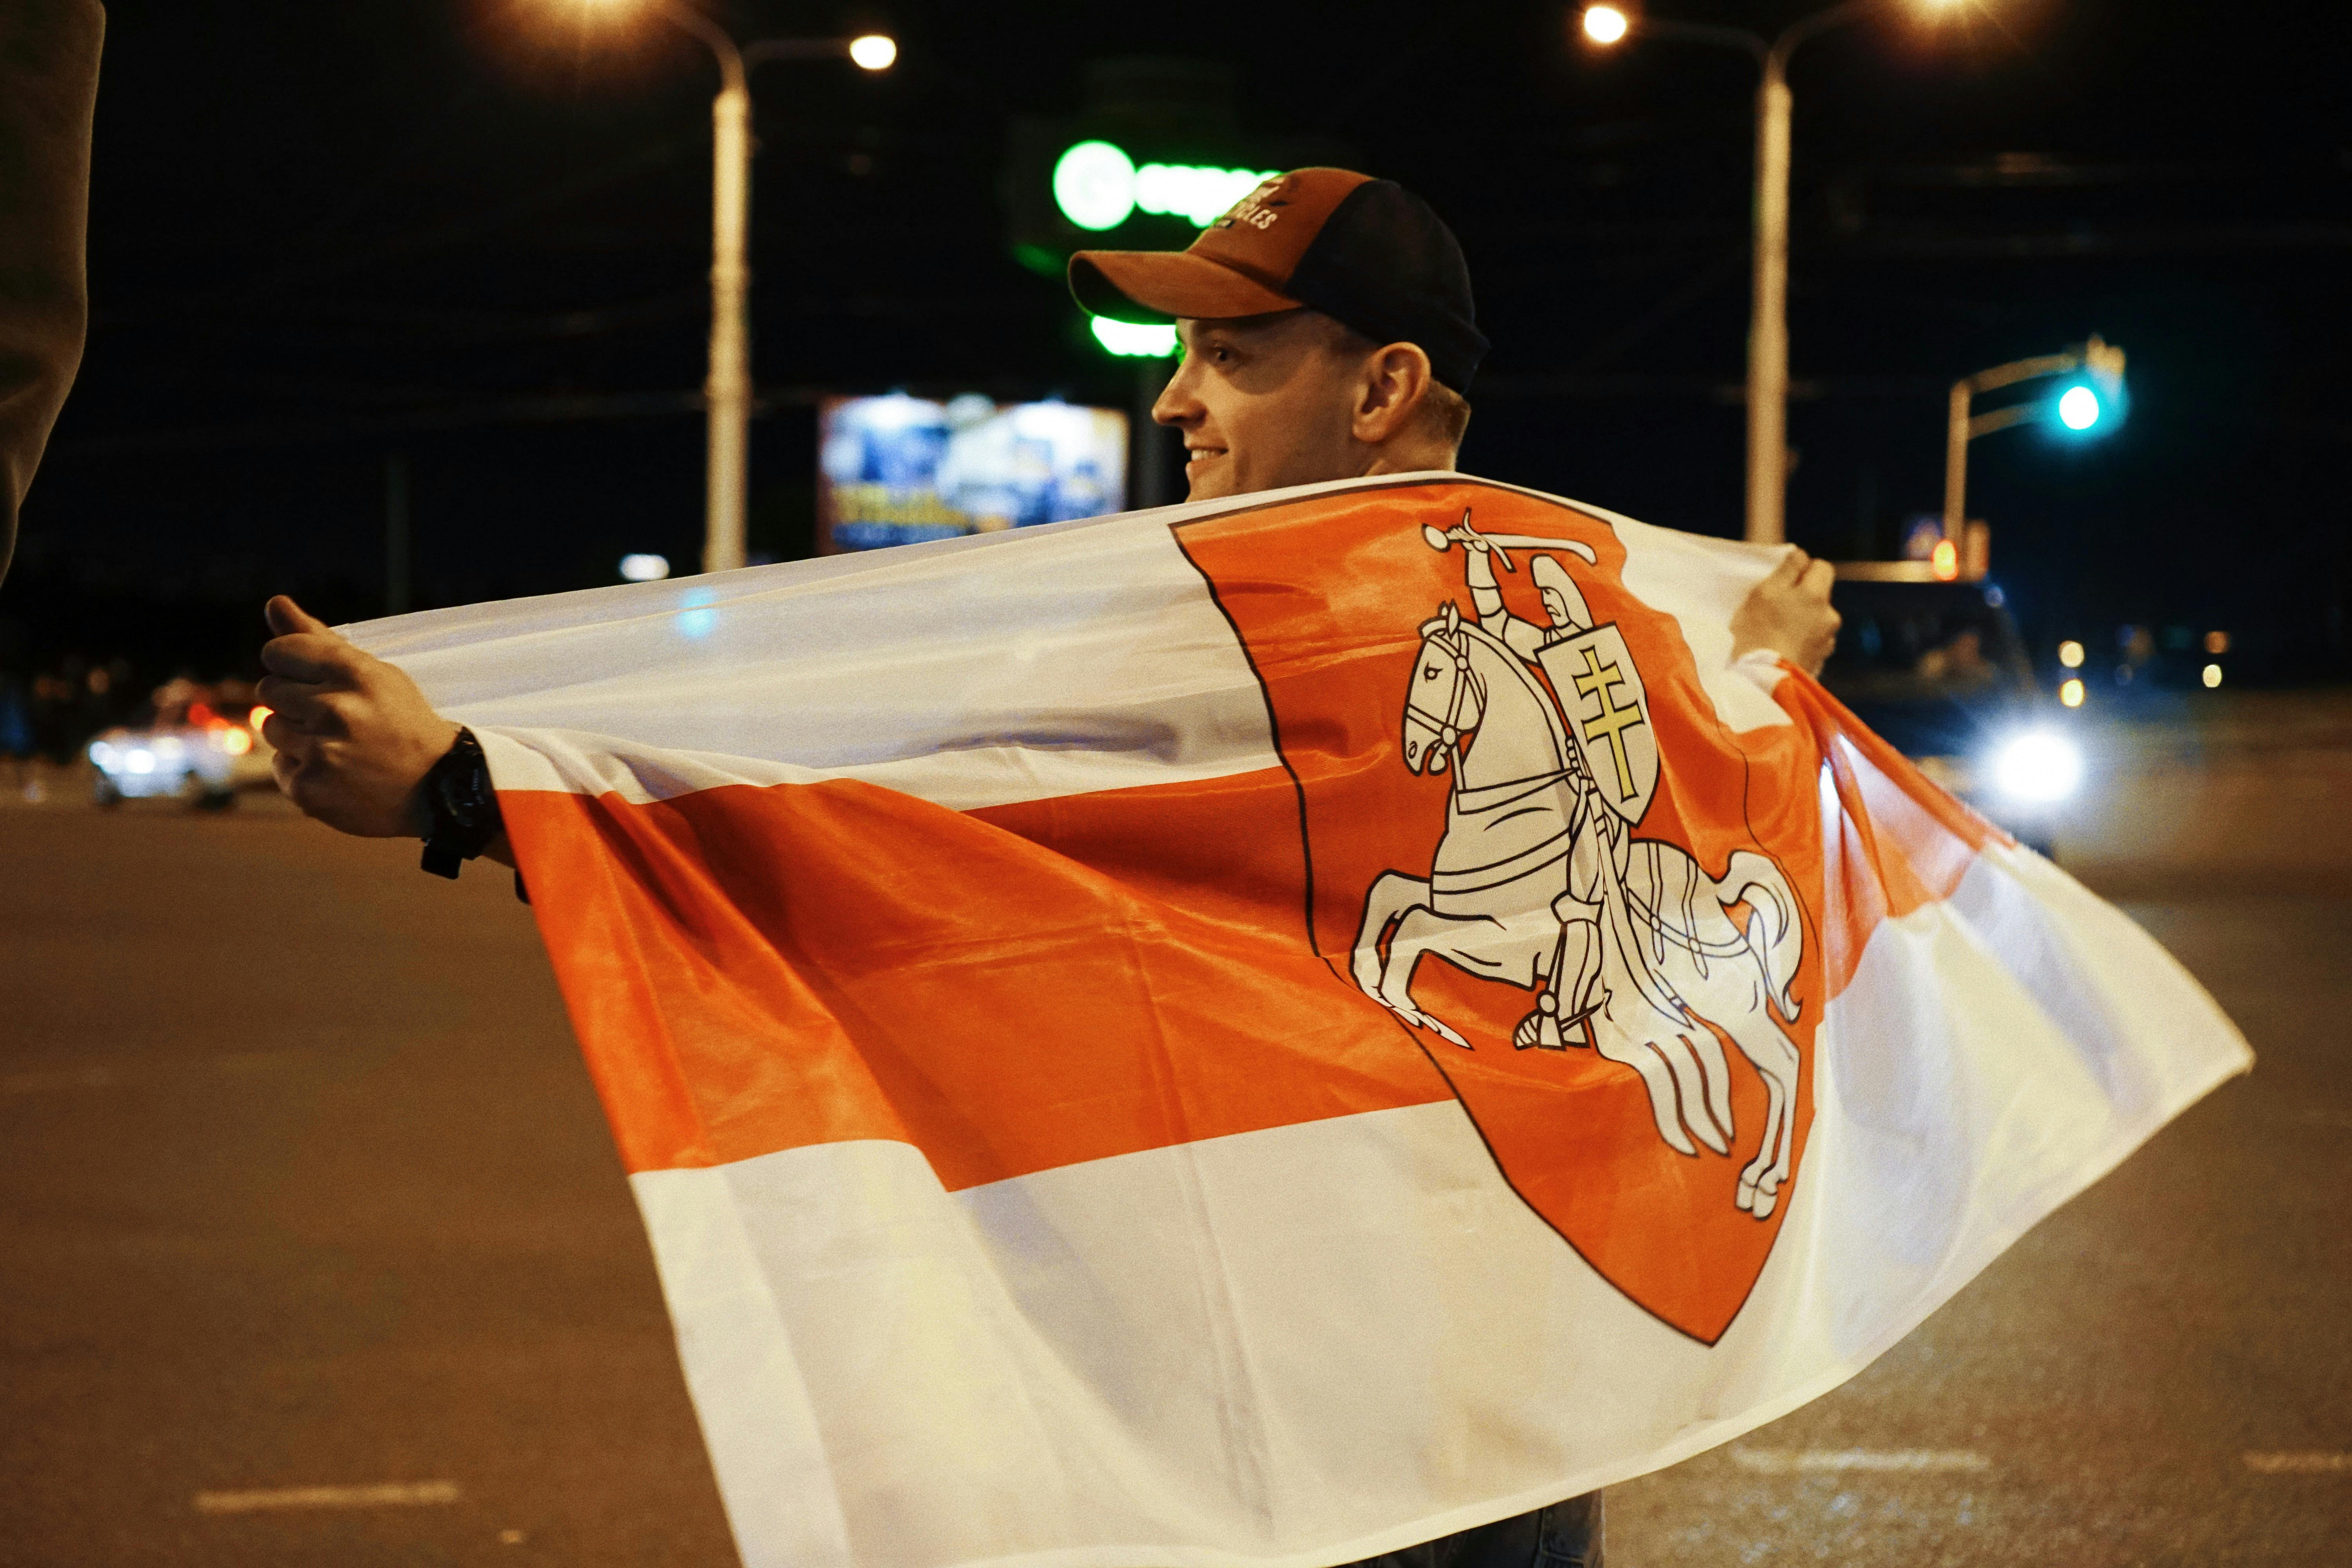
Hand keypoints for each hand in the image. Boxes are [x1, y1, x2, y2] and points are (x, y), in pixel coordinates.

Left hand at [257, 596, 457, 836]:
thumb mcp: (373, 674)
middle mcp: (336, 710)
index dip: (290, 664)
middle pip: (269, 689)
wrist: (437, 790)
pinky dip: (303, 769)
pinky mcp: (309, 788)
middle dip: (295, 701)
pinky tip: (337, 772)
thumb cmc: (401, 722)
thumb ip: (318, 640)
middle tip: (335, 718)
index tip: (312, 678)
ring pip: (271, 727)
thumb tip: (274, 602)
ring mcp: (321, 752)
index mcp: (355, 674)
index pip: (279, 651)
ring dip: (296, 735)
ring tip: (338, 746)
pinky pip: (280, 765)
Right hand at [1730, 548, 1839, 678]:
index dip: (1803, 569)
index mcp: (1816, 595)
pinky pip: (1813, 642)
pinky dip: (1802, 641)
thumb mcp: (1764, 593)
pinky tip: (1782, 648)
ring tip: (1777, 632)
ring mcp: (1827, 641)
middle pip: (1819, 595)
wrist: (1761, 683)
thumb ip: (1786, 570)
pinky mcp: (1821, 662)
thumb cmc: (1756, 633)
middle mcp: (1830, 616)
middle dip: (1802, 597)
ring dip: (1803, 621)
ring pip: (1817, 620)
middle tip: (1775, 607)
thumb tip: (1800, 555)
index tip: (1783, 579)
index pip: (1822, 566)